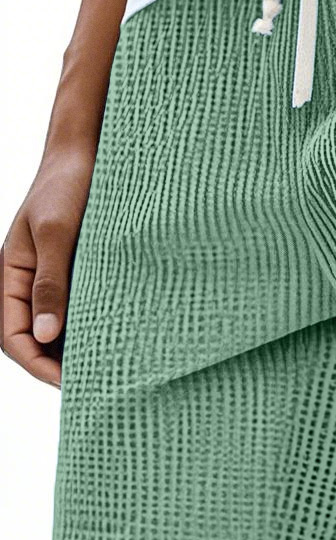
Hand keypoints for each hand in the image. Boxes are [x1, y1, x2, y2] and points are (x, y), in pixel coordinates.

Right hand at [1, 144, 95, 387]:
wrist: (89, 151)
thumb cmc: (68, 184)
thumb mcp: (56, 232)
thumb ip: (51, 282)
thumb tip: (48, 335)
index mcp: (9, 275)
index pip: (12, 337)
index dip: (36, 365)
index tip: (69, 385)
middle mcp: (28, 281)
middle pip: (34, 339)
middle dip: (57, 366)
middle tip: (97, 387)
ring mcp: (54, 277)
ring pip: (58, 327)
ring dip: (77, 349)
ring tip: (111, 370)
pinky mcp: (79, 270)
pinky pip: (80, 308)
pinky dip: (93, 326)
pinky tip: (120, 337)